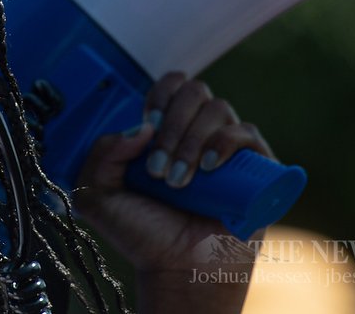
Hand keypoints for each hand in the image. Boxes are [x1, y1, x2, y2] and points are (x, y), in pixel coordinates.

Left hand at [73, 72, 270, 274]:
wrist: (177, 270)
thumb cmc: (142, 233)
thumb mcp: (99, 194)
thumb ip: (102, 153)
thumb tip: (142, 127)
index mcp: (167, 128)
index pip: (172, 84)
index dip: (160, 95)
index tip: (147, 126)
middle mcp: (199, 131)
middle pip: (194, 91)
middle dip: (172, 125)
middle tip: (158, 169)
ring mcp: (228, 147)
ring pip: (218, 108)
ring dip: (192, 140)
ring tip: (179, 182)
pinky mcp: (256, 168)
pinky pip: (248, 134)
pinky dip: (225, 143)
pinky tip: (207, 168)